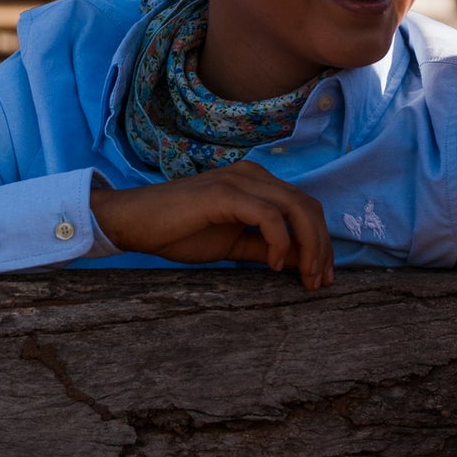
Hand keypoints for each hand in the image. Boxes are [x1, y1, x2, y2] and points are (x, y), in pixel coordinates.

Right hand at [92, 167, 333, 290]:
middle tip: (319, 282)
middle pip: (308, 206)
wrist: (135, 223)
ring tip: (304, 276)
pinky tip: (273, 265)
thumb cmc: (178, 232)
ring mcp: (239, 180)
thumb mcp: (232, 244)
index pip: (305, 207)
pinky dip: (279, 242)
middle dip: (321, 246)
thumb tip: (298, 262)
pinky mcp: (225, 193)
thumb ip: (264, 248)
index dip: (321, 241)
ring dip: (309, 246)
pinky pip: (269, 216)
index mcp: (256, 183)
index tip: (320, 276)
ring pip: (296, 208)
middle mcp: (253, 175)